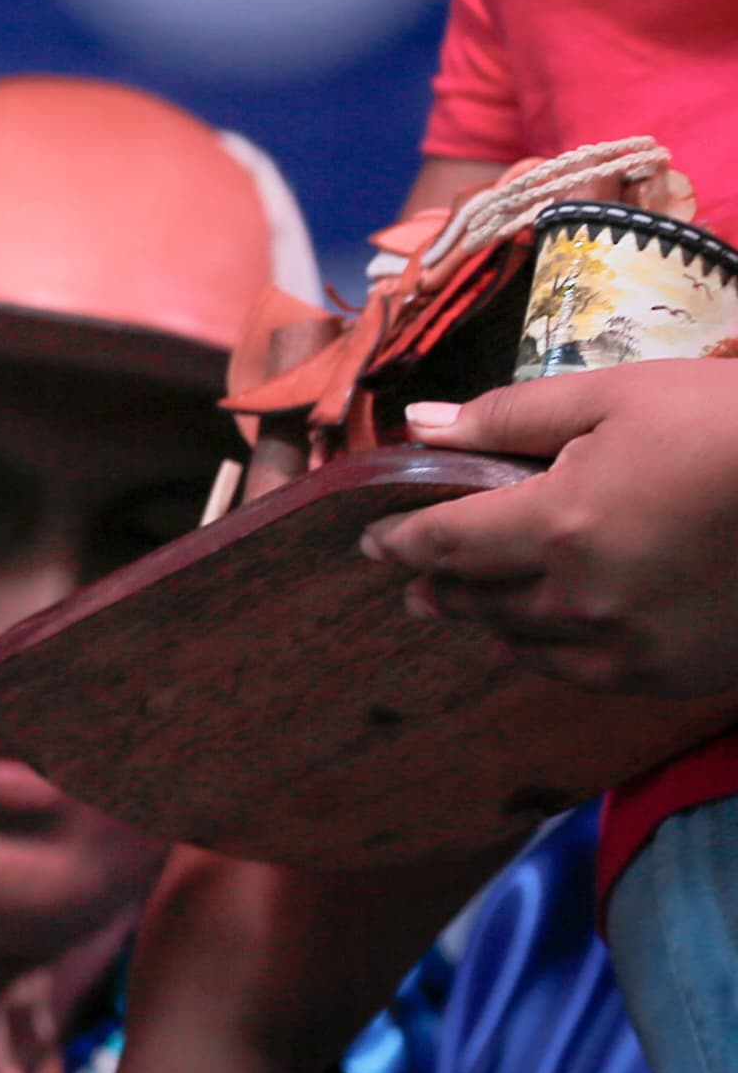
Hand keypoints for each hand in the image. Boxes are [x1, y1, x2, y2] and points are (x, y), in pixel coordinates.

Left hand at [368, 361, 737, 693]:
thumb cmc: (727, 424)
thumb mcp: (612, 398)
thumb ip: (508, 418)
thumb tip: (421, 424)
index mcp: (558, 524)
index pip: (446, 542)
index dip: (401, 540)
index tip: (371, 538)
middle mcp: (584, 597)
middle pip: (478, 597)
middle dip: (438, 583)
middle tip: (409, 577)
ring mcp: (634, 645)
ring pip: (527, 641)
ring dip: (486, 619)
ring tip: (461, 606)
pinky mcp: (679, 672)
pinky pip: (586, 674)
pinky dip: (548, 654)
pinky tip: (538, 639)